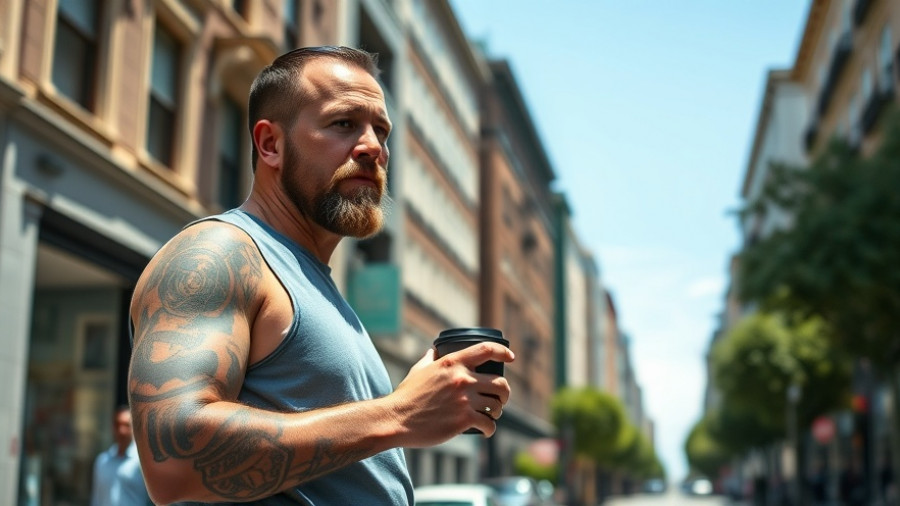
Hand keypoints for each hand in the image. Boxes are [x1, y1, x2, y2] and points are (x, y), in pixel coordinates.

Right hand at [388, 343, 513, 445]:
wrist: (397, 419)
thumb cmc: (406, 395)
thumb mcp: (418, 370)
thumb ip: (429, 359)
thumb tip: (433, 351)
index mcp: (452, 362)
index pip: (486, 350)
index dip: (503, 352)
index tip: (511, 357)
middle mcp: (462, 378)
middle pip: (500, 383)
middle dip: (505, 393)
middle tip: (501, 399)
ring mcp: (464, 399)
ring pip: (497, 404)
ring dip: (498, 411)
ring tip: (493, 415)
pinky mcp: (464, 419)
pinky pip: (489, 424)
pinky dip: (490, 429)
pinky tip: (486, 431)